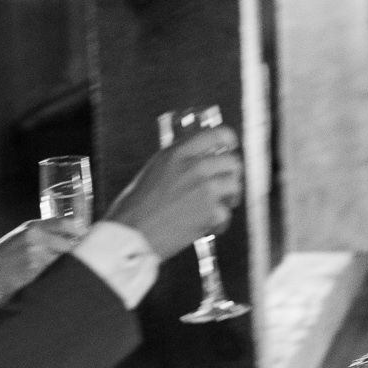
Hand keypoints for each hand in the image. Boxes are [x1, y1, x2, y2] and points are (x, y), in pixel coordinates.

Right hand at [0, 218, 79, 307]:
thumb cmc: (2, 263)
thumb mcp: (18, 242)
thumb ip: (39, 238)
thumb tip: (70, 242)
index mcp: (31, 227)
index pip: (63, 223)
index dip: (78, 230)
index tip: (86, 237)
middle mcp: (34, 235)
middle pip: (67, 243)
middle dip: (74, 252)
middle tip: (79, 260)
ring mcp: (34, 251)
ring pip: (62, 259)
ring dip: (64, 267)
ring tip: (54, 273)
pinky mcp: (34, 268)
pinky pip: (53, 272)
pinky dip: (55, 276)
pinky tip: (43, 279)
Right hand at [105, 128, 241, 261]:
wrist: (132, 233)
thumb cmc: (136, 206)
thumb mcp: (155, 169)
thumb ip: (179, 160)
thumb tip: (198, 156)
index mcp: (178, 153)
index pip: (218, 134)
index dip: (229, 141)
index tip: (230, 147)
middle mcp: (194, 167)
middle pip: (233, 162)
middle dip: (230, 175)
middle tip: (223, 186)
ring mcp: (205, 189)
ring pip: (235, 186)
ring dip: (228, 198)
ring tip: (214, 208)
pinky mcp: (211, 212)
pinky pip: (226, 214)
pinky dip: (218, 223)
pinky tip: (205, 226)